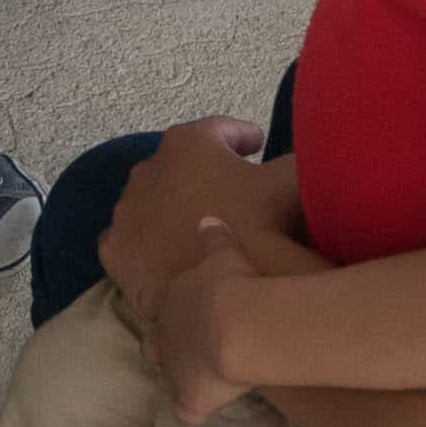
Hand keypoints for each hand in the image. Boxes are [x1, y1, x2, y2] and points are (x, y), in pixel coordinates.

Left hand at [106, 118, 298, 289]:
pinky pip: (135, 235)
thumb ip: (299, 158)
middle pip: (184, 163)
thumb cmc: (256, 230)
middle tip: (235, 186)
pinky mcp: (115, 249)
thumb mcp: (291, 184)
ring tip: (204, 221)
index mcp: (188, 142)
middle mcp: (148, 168)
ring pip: (156, 198)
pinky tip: (172, 249)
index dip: (244, 136)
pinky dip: (151, 237)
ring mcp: (126, 210)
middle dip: (209, 170)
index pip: (221, 129)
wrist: (217, 297)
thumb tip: (311, 151)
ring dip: (178, 203)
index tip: (258, 144)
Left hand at [113, 227, 256, 425]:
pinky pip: (186, 413)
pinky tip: (206, 412)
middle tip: (185, 345)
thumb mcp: (225, 251)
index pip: (151, 302)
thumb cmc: (231, 283)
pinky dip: (195, 412)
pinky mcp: (189, 398)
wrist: (237, 325)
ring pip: (165, 377)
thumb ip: (214, 236)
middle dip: (164, 345)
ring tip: (199, 378)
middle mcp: (162, 335)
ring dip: (179, 376)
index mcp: (167, 298)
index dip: (158, 305)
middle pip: (151, 344)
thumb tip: (208, 218)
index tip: (166, 308)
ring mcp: (172, 369)